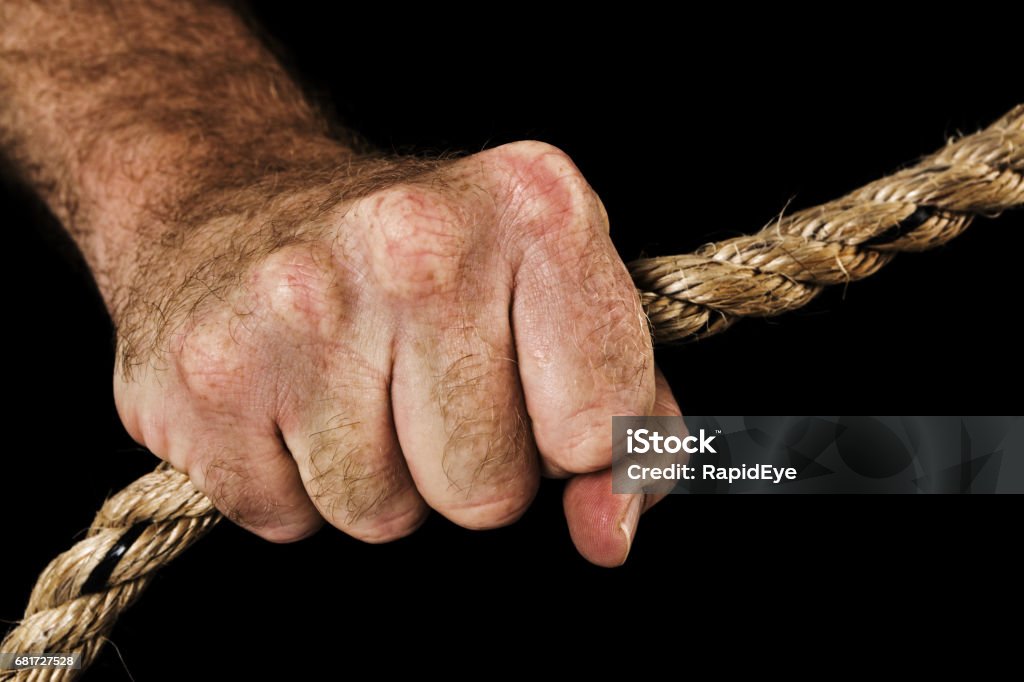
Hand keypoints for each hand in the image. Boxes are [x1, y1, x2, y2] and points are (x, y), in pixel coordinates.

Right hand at [113, 141, 680, 564]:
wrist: (233, 196)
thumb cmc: (419, 258)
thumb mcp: (551, 292)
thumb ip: (622, 414)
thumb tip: (609, 533)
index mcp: (533, 208)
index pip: (600, 424)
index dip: (574, 444)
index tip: (539, 403)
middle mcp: (417, 241)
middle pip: (486, 491)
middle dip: (468, 469)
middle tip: (425, 386)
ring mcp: (300, 305)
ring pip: (381, 517)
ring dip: (377, 478)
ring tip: (351, 386)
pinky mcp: (205, 372)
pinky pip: (284, 519)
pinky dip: (289, 485)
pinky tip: (283, 401)